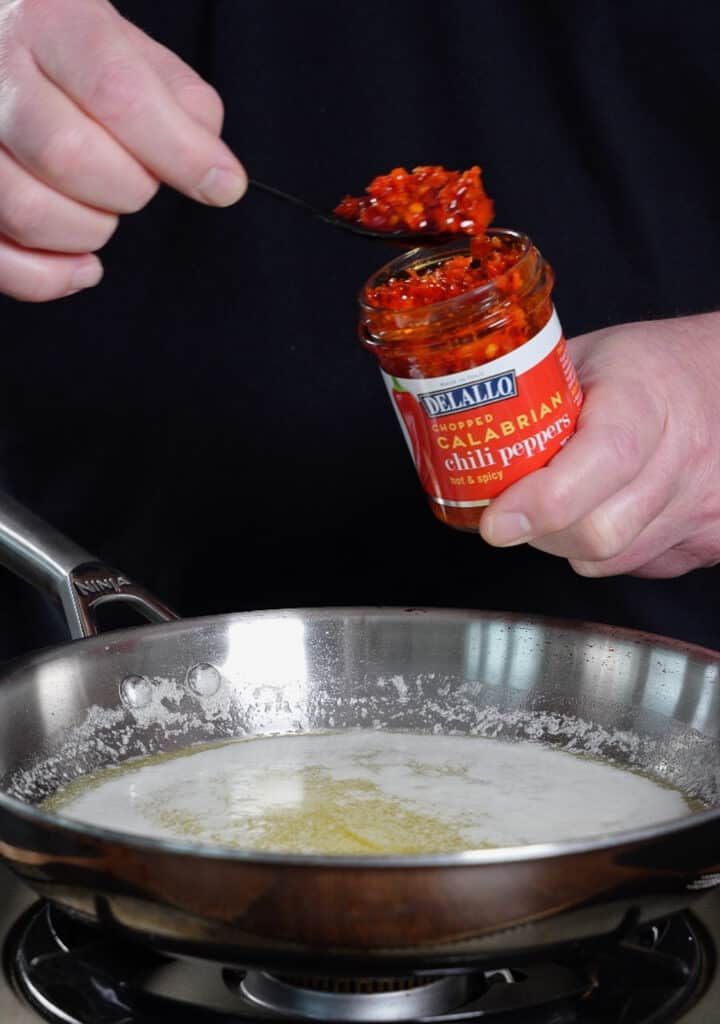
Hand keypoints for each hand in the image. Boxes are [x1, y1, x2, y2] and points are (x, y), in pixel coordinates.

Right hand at [0, 0, 246, 300]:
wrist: (1, 44)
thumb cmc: (69, 53)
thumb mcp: (132, 48)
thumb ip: (182, 101)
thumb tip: (211, 170)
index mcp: (49, 21)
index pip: (117, 93)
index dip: (180, 152)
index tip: (222, 184)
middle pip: (70, 157)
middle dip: (129, 189)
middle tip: (137, 177)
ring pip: (28, 213)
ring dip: (90, 231)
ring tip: (101, 206)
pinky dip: (49, 278)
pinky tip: (81, 266)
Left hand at [480, 312, 719, 577]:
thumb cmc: (648, 366)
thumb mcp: (583, 358)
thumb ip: (529, 402)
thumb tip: (462, 439)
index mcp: (645, 400)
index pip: (601, 461)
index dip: (542, 502)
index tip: (496, 522)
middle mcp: (684, 457)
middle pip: (600, 531)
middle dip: (543, 531)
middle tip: (519, 510)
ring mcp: (704, 505)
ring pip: (612, 559)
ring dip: (570, 544)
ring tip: (567, 502)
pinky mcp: (711, 542)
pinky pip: (639, 567)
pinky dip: (609, 552)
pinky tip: (608, 511)